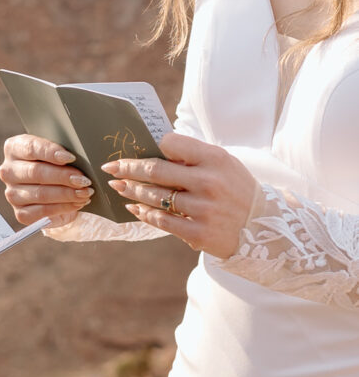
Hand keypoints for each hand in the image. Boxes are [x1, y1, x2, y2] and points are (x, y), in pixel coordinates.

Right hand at [0, 134, 93, 226]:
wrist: (53, 189)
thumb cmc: (56, 164)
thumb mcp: (57, 152)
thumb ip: (62, 151)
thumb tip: (77, 159)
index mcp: (14, 148)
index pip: (31, 148)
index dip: (51, 152)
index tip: (70, 157)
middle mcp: (8, 171)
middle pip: (36, 172)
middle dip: (63, 176)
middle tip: (83, 180)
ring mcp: (12, 194)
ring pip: (41, 194)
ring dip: (67, 194)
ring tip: (85, 192)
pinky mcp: (21, 213)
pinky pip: (43, 212)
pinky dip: (64, 207)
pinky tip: (78, 203)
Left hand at [102, 132, 257, 258]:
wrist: (265, 227)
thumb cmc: (236, 190)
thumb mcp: (224, 164)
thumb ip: (194, 156)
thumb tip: (154, 148)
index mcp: (215, 159)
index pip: (172, 144)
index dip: (150, 145)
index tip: (133, 148)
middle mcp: (209, 182)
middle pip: (156, 171)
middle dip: (128, 168)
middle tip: (111, 167)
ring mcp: (203, 209)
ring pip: (155, 197)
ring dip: (131, 191)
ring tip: (118, 186)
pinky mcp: (198, 233)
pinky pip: (162, 221)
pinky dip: (144, 213)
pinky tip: (134, 208)